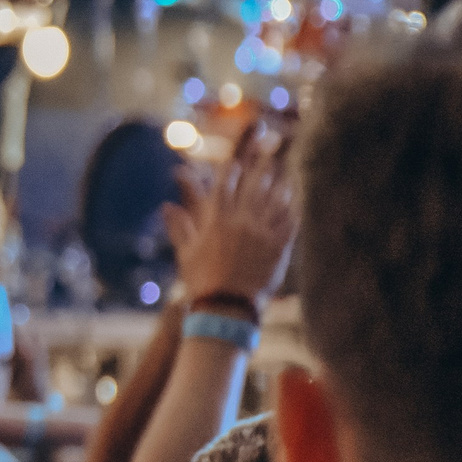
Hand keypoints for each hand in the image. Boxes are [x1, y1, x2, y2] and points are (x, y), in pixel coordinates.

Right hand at [166, 131, 295, 306]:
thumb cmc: (201, 280)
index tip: (236, 161)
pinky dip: (292, 210)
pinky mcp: (278, 248)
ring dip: (281, 185)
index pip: (224, 186)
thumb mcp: (185, 253)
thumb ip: (178, 227)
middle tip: (270, 155)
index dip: (231, 171)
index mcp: (216, 222)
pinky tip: (295, 202)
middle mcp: (240, 223)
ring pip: (275, 201)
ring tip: (284, 175)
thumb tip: (166, 207)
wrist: (226, 306)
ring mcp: (262, 234)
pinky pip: (289, 223)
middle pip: (254, 187)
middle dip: (262, 168)